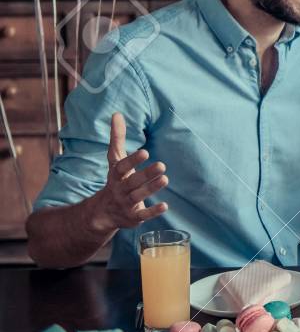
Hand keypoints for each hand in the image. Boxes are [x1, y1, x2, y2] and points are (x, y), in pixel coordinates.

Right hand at [89, 112, 168, 232]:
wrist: (102, 213)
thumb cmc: (115, 180)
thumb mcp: (115, 160)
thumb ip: (117, 138)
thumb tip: (117, 114)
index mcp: (116, 175)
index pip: (122, 166)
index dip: (132, 160)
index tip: (145, 152)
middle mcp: (119, 189)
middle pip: (132, 182)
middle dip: (146, 174)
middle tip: (162, 165)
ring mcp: (126, 203)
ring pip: (138, 196)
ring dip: (151, 188)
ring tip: (165, 178)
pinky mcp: (133, 217)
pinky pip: (143, 215)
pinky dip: (153, 211)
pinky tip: (165, 205)